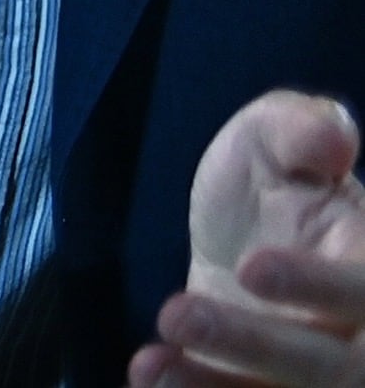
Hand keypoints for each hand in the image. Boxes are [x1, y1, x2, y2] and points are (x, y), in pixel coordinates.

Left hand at [138, 92, 364, 385]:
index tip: (252, 267)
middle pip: (334, 365)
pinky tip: (147, 376)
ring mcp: (318, 373)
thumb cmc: (272, 181)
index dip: (320, 286)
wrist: (239, 234)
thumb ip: (302, 128)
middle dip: (257, 345)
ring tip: (151, 363)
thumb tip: (334, 136)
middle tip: (176, 312)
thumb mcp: (275, 136)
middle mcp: (359, 335)